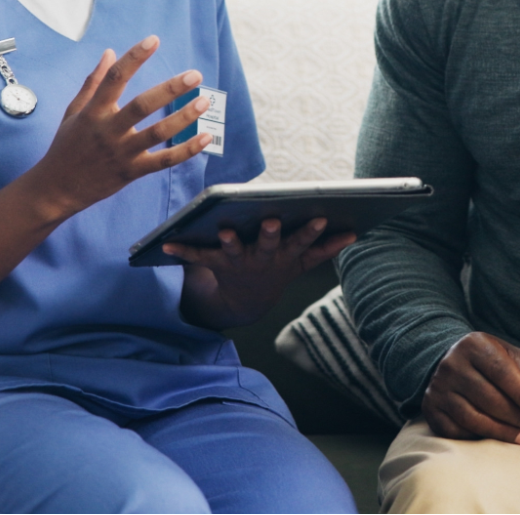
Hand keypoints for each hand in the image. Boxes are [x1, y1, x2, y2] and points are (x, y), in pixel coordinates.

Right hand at [26, 36, 215, 216]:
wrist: (57, 189)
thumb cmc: (65, 146)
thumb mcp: (73, 111)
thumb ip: (92, 82)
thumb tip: (110, 53)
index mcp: (93, 112)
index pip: (114, 79)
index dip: (134, 58)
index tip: (153, 40)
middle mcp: (108, 131)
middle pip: (142, 106)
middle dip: (170, 89)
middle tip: (195, 75)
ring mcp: (121, 153)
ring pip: (157, 133)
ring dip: (183, 117)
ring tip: (204, 101)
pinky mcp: (132, 172)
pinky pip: (163, 161)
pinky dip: (186, 150)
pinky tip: (205, 137)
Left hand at [164, 217, 356, 328]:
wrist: (247, 302)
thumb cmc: (278, 269)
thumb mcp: (302, 263)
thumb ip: (326, 249)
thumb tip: (354, 233)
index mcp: (286, 255)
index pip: (301, 241)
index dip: (310, 232)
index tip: (319, 218)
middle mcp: (264, 259)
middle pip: (268, 245)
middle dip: (271, 234)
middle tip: (271, 220)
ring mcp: (240, 262)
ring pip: (235, 251)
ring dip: (230, 242)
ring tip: (224, 230)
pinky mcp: (218, 264)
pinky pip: (199, 256)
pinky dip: (182, 250)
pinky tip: (166, 243)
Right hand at [421, 332, 519, 444]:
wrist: (451, 363)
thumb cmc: (491, 363)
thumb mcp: (512, 357)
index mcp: (473, 345)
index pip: (501, 371)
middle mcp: (451, 364)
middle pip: (487, 397)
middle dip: (516, 415)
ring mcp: (438, 388)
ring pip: (472, 418)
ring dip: (502, 431)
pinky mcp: (430, 408)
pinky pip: (456, 431)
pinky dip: (479, 438)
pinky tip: (498, 438)